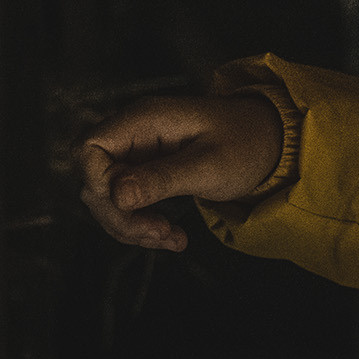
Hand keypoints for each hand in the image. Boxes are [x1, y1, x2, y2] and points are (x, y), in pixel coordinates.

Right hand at [76, 94, 284, 251]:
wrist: (269, 142)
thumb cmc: (245, 145)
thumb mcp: (208, 167)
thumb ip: (161, 180)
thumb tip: (117, 197)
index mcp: (143, 120)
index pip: (89, 148)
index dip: (98, 184)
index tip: (130, 208)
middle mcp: (132, 133)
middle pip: (94, 178)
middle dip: (118, 215)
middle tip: (158, 234)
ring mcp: (136, 152)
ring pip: (107, 196)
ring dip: (131, 225)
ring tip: (170, 238)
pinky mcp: (144, 170)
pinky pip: (126, 202)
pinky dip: (141, 224)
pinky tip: (169, 235)